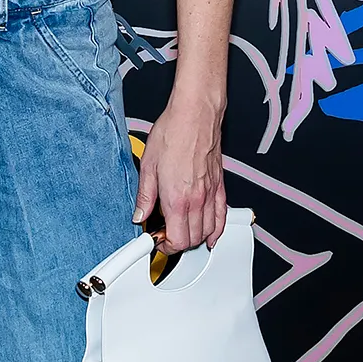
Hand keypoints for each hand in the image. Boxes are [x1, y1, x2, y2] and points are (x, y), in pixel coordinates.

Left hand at [133, 92, 226, 252]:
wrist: (195, 114)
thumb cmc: (173, 133)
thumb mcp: (148, 166)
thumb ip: (144, 196)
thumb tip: (139, 214)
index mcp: (177, 198)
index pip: (177, 240)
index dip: (165, 246)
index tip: (156, 241)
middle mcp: (197, 199)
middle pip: (193, 239)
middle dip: (178, 243)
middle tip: (165, 236)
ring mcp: (211, 193)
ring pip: (209, 231)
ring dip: (195, 238)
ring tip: (182, 234)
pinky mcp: (220, 186)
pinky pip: (222, 216)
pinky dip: (217, 230)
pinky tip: (211, 234)